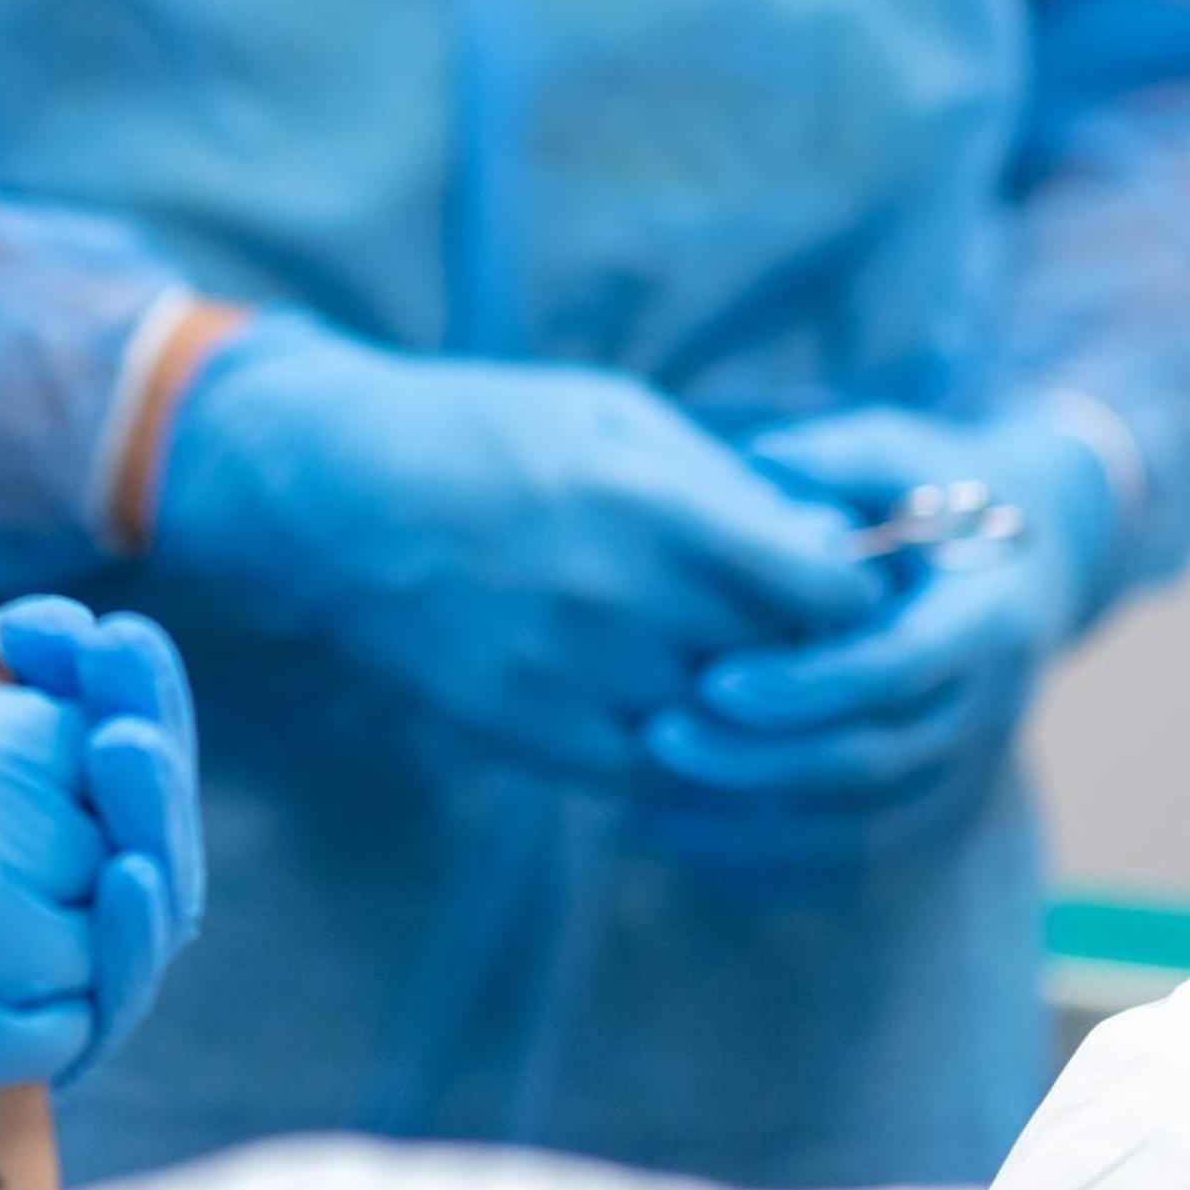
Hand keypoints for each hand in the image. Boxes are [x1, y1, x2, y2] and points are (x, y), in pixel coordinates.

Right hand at [151, 316, 883, 778]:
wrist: (334, 494)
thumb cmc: (484, 431)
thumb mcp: (614, 415)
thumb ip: (723, 483)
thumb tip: (826, 541)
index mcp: (652, 503)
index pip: (823, 588)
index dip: (856, 594)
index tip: (849, 585)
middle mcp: (620, 598)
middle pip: (783, 666)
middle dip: (809, 652)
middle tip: (808, 635)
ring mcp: (571, 675)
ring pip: (723, 731)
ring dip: (747, 709)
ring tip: (733, 667)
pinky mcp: (527, 731)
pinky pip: (649, 774)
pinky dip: (685, 755)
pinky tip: (678, 714)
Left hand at [637, 403, 1119, 865]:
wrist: (1032, 555)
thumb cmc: (937, 488)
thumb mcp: (897, 450)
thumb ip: (833, 457)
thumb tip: (755, 465)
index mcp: (987, 618)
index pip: (897, 667)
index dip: (807, 683)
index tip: (713, 682)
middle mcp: (989, 705)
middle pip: (875, 758)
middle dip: (762, 759)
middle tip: (657, 737)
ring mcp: (969, 765)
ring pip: (866, 824)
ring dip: (757, 822)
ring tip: (646, 797)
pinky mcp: (941, 803)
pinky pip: (860, 857)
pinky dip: (775, 862)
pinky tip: (685, 838)